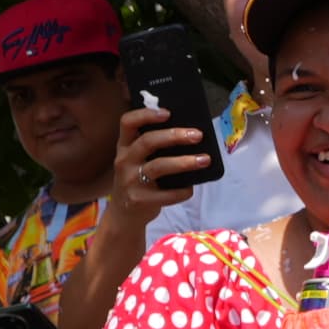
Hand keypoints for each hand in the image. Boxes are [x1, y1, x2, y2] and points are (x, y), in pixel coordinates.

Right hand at [106, 103, 210, 224]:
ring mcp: (130, 181)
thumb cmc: (138, 180)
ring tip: (204, 160)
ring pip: (158, 166)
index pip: (127, 122)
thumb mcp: (137, 161)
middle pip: (148, 142)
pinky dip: (182, 191)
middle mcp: (124, 161)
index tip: (168, 113)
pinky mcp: (139, 200)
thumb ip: (152, 148)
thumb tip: (189, 134)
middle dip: (174, 136)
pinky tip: (191, 188)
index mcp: (124, 146)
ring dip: (184, 162)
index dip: (146, 115)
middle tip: (197, 135)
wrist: (124, 215)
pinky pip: (166, 194)